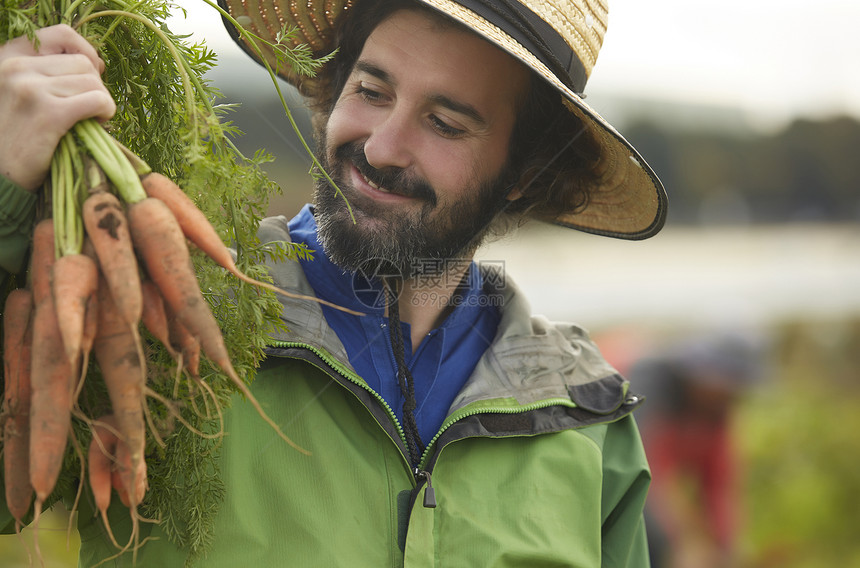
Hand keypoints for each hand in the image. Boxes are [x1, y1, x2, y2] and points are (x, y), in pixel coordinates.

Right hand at [0, 24, 114, 190]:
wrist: (1, 174)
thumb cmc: (18, 137)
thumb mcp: (21, 93)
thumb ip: (47, 74)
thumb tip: (96, 64)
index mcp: (8, 57)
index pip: (61, 35)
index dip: (86, 52)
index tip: (92, 75)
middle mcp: (16, 68)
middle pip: (82, 63)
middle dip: (95, 86)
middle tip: (89, 110)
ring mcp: (31, 89)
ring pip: (93, 82)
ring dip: (101, 102)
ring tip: (90, 120)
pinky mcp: (48, 114)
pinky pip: (97, 101)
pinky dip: (105, 112)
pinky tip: (97, 124)